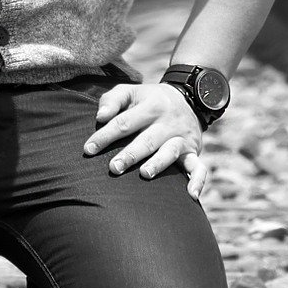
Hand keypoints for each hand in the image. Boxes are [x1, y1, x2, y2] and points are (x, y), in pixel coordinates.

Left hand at [83, 82, 206, 199]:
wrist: (188, 98)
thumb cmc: (149, 100)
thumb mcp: (131, 91)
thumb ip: (112, 100)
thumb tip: (100, 117)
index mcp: (151, 106)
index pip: (125, 122)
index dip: (105, 136)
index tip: (88, 150)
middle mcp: (167, 122)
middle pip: (147, 140)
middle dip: (130, 154)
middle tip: (113, 168)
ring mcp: (181, 138)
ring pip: (170, 152)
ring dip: (158, 164)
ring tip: (144, 174)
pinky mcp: (193, 152)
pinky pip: (199, 168)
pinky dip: (197, 181)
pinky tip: (191, 195)